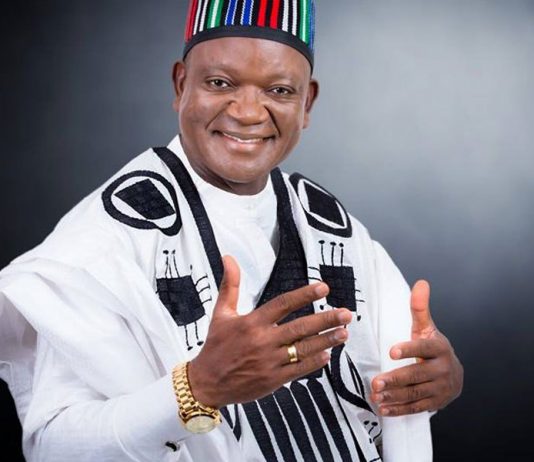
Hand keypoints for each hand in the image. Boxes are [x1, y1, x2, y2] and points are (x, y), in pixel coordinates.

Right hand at [188, 255, 352, 408]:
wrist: (206, 383)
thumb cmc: (215, 346)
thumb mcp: (221, 312)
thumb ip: (230, 285)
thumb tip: (228, 258)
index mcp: (252, 322)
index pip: (283, 304)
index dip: (305, 294)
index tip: (323, 288)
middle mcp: (263, 341)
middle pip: (300, 327)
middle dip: (326, 319)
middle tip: (346, 313)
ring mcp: (269, 362)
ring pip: (304, 349)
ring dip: (326, 341)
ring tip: (344, 332)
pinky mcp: (273, 380)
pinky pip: (299, 370)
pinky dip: (314, 363)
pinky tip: (327, 355)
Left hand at [371, 280, 462, 415]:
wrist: (454, 375)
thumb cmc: (433, 348)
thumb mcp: (427, 328)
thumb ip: (420, 308)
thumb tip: (421, 283)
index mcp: (439, 348)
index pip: (424, 348)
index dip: (409, 350)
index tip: (391, 351)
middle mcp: (442, 369)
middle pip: (417, 375)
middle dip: (395, 379)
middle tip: (376, 382)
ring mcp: (440, 388)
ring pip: (416, 393)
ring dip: (395, 396)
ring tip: (376, 395)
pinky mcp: (435, 403)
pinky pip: (416, 408)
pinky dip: (399, 409)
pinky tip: (383, 408)